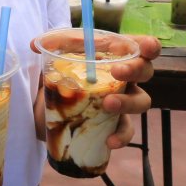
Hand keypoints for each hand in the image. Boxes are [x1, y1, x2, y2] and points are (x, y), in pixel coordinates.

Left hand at [30, 33, 161, 151]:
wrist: (53, 103)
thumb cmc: (66, 69)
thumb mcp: (60, 53)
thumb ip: (52, 44)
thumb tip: (35, 45)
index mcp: (118, 54)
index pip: (142, 46)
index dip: (150, 46)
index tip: (146, 47)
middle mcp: (126, 77)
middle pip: (145, 71)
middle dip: (135, 70)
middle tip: (116, 72)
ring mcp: (124, 100)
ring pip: (142, 101)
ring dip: (128, 102)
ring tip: (108, 104)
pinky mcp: (115, 123)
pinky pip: (126, 130)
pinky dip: (121, 136)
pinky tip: (109, 140)